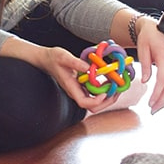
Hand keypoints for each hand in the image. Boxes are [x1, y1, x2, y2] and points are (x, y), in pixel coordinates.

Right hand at [0, 37, 116, 111]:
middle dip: (107, 101)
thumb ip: (76, 62)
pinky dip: (104, 89)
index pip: (84, 103)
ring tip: (117, 86)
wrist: (47, 59)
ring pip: (96, 102)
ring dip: (108, 96)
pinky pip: (95, 93)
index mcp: (71, 88)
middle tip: (117, 90)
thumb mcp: (63, 56)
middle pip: (93, 107)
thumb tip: (89, 68)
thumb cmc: (53, 58)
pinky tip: (110, 80)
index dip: (96, 101)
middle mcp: (76, 92)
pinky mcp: (82, 86)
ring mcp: (79, 90)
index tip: (105, 92)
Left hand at [135, 18, 163, 113]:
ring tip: (157, 108)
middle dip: (163, 101)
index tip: (150, 103)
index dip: (157, 93)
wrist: (156, 29)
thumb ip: (144, 65)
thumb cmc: (148, 38)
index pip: (163, 79)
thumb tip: (145, 81)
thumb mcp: (142, 49)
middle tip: (153, 110)